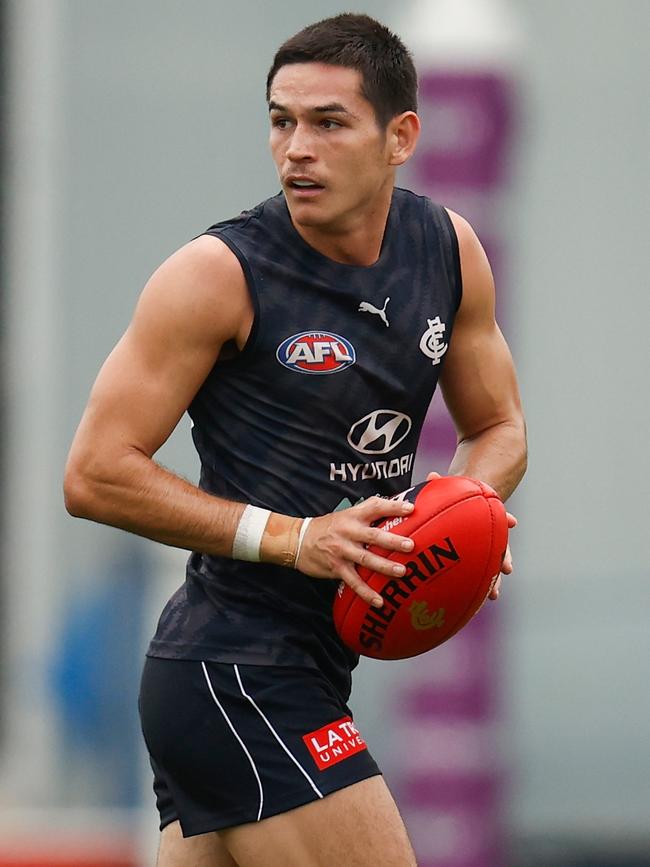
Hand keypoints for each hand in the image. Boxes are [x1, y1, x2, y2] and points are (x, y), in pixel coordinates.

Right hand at [295, 496, 416, 607]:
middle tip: (410, 545)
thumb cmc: (329, 527)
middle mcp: (348, 532)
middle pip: (373, 535)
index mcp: (353, 516)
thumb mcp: (347, 514)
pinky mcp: (337, 568)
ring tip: (401, 572)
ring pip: (365, 559)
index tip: (410, 509)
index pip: (375, 507)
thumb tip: (398, 507)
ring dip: (384, 566)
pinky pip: (354, 581)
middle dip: (392, 540)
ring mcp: (342, 550)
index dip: (393, 507)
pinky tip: (379, 601)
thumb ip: (369, 511)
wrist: (299, 540)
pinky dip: (366, 592)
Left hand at [425, 471, 515, 601]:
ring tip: (493, 595)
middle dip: (504, 559)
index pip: (499, 517)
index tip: (514, 521)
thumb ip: (440, 486)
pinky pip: (475, 576)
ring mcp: (483, 548)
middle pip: (500, 548)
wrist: (463, 508)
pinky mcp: (472, 560)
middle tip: (507, 569)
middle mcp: (489, 534)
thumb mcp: (448, 492)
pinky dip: (474, 588)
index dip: (506, 519)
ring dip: (492, 581)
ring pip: (490, 567)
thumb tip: (431, 476)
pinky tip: (471, 604)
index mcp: (485, 516)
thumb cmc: (453, 500)